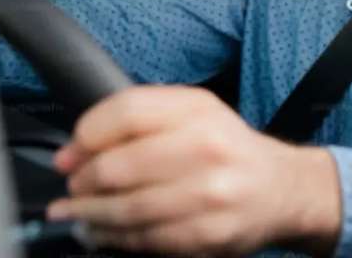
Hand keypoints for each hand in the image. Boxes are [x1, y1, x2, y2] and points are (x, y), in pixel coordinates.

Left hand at [45, 85, 342, 255]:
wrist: (282, 189)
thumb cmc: (227, 149)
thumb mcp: (194, 114)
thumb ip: (139, 119)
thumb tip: (75, 150)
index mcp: (199, 111)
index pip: (124, 114)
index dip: (85, 136)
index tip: (70, 154)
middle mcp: (207, 148)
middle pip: (118, 166)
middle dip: (82, 182)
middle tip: (73, 188)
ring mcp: (210, 195)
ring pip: (126, 209)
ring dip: (88, 216)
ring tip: (74, 214)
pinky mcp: (209, 235)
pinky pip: (145, 240)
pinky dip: (114, 238)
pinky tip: (103, 232)